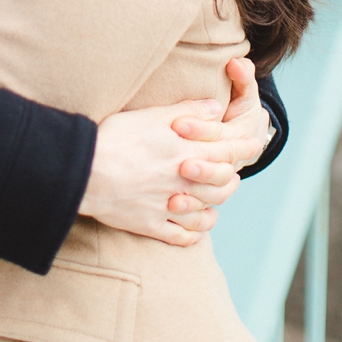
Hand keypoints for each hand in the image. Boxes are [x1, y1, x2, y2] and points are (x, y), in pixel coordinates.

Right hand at [78, 94, 258, 246]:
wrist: (86, 171)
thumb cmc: (115, 137)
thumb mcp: (151, 115)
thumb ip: (186, 110)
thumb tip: (215, 105)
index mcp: (185, 152)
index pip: (225, 150)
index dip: (243, 146)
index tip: (256, 142)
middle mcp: (182, 182)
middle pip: (221, 185)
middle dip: (232, 178)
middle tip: (236, 175)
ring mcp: (168, 207)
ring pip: (205, 212)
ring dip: (216, 205)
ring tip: (218, 200)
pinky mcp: (151, 225)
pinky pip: (181, 236)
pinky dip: (194, 233)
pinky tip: (196, 228)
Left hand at [170, 57, 268, 206]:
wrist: (242, 140)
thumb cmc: (234, 112)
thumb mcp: (241, 94)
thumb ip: (240, 78)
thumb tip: (236, 62)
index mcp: (236, 139)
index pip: (221, 137)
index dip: (201, 130)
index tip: (178, 124)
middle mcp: (227, 164)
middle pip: (219, 171)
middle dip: (201, 168)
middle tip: (181, 164)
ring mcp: (215, 185)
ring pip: (213, 198)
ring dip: (195, 199)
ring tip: (173, 198)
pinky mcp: (201, 201)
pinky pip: (200, 219)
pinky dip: (191, 220)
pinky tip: (173, 216)